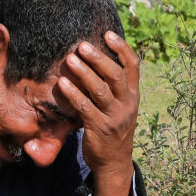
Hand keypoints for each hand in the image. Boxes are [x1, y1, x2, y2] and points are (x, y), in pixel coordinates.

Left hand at [57, 31, 139, 195]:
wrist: (114, 162)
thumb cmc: (112, 128)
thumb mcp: (120, 106)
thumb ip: (113, 86)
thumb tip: (97, 59)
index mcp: (132, 95)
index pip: (133, 65)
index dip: (121, 48)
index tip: (107, 33)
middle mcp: (127, 103)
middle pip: (115, 75)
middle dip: (98, 58)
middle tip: (81, 45)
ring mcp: (114, 117)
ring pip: (100, 90)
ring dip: (84, 72)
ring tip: (70, 59)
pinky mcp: (99, 128)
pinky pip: (85, 108)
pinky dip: (73, 94)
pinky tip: (62, 84)